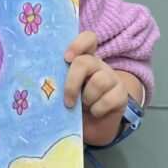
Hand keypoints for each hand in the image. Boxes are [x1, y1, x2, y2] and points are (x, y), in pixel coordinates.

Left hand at [63, 30, 129, 147]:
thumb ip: (58, 83)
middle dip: (72, 83)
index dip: (78, 44)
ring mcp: (112, 79)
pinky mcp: (122, 95)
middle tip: (68, 101)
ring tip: (84, 107)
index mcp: (84, 60)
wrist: (92, 128)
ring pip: (99, 81)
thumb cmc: (75, 106)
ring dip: (87, 98)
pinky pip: (108, 100)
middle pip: (85, 62)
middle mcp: (99, 65)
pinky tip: (95, 113)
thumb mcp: (64, 92)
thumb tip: (45, 83)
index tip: (66, 58)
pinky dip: (97, 110)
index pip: (88, 38)